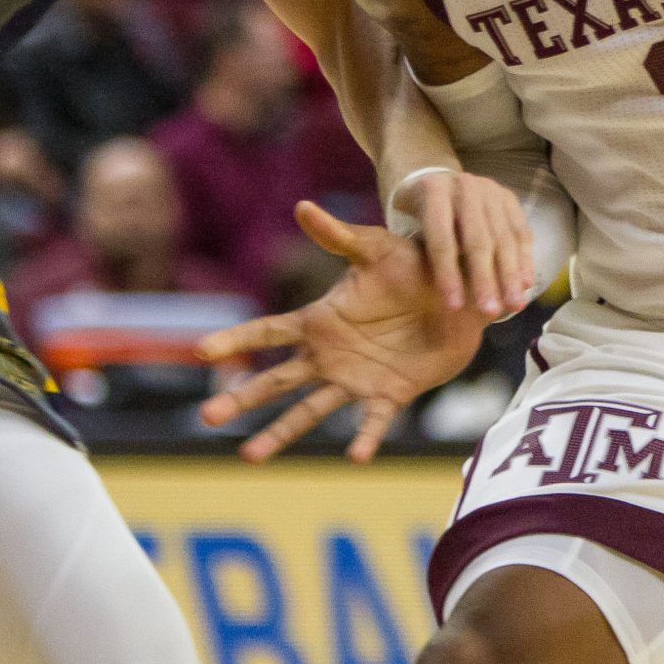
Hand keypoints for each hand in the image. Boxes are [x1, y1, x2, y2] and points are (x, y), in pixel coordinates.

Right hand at [197, 200, 489, 463]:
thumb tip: (302, 206)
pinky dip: (363, 438)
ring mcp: (356, 379)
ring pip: (309, 411)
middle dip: (242, 398)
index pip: (268, 331)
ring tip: (248, 456)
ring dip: (280, 432)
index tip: (202, 351)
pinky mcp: (389, 394)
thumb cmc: (414, 265)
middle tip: (207, 418)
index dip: (236, 340)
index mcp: (320, 320)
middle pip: (277, 381)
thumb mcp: (376, 249)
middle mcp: (329, 356)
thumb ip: (339, 237)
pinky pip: (372, 420)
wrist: (461, 294)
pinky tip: (354, 457)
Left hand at [395, 168, 535, 317]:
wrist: (440, 182)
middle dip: (485, 279)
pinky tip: (526, 284)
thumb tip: (430, 294)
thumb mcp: (409, 226)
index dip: (448, 274)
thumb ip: (419, 253)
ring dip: (510, 275)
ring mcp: (491, 190)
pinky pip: (521, 232)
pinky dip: (525, 260)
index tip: (454, 307)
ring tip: (514, 305)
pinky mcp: (510, 198)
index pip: (442, 239)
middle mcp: (465, 188)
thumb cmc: (421, 216)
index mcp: (433, 193)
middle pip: (477, 239)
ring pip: (503, 237)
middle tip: (490, 311)